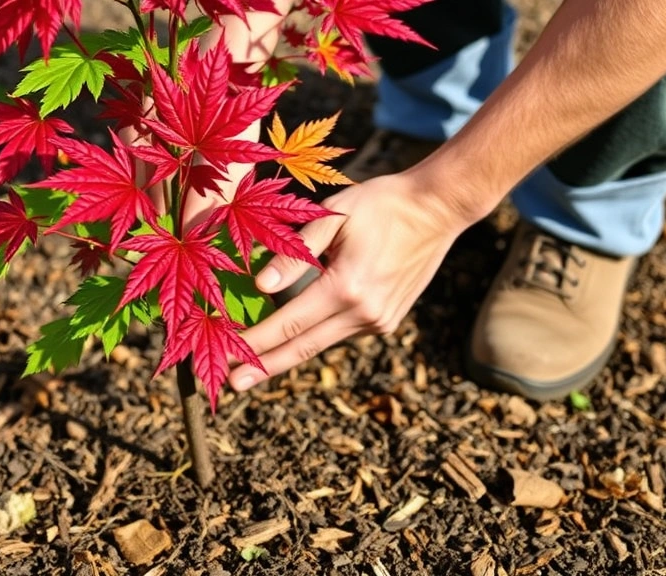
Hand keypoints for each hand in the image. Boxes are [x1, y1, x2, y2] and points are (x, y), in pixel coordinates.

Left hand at [227, 171, 472, 390]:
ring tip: (253, 366)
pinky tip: (291, 340)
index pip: (288, 324)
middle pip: (302, 348)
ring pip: (322, 343)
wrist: (437, 208)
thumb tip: (260, 286)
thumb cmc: (380, 203)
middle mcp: (364, 313)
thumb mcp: (333, 217)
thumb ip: (295, 254)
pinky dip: (314, 337)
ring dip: (287, 355)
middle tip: (231, 384)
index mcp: (347, 287)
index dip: (254, 344)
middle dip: (263, 367)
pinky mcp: (387, 320)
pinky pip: (340, 332)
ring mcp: (379, 321)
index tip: (228, 361)